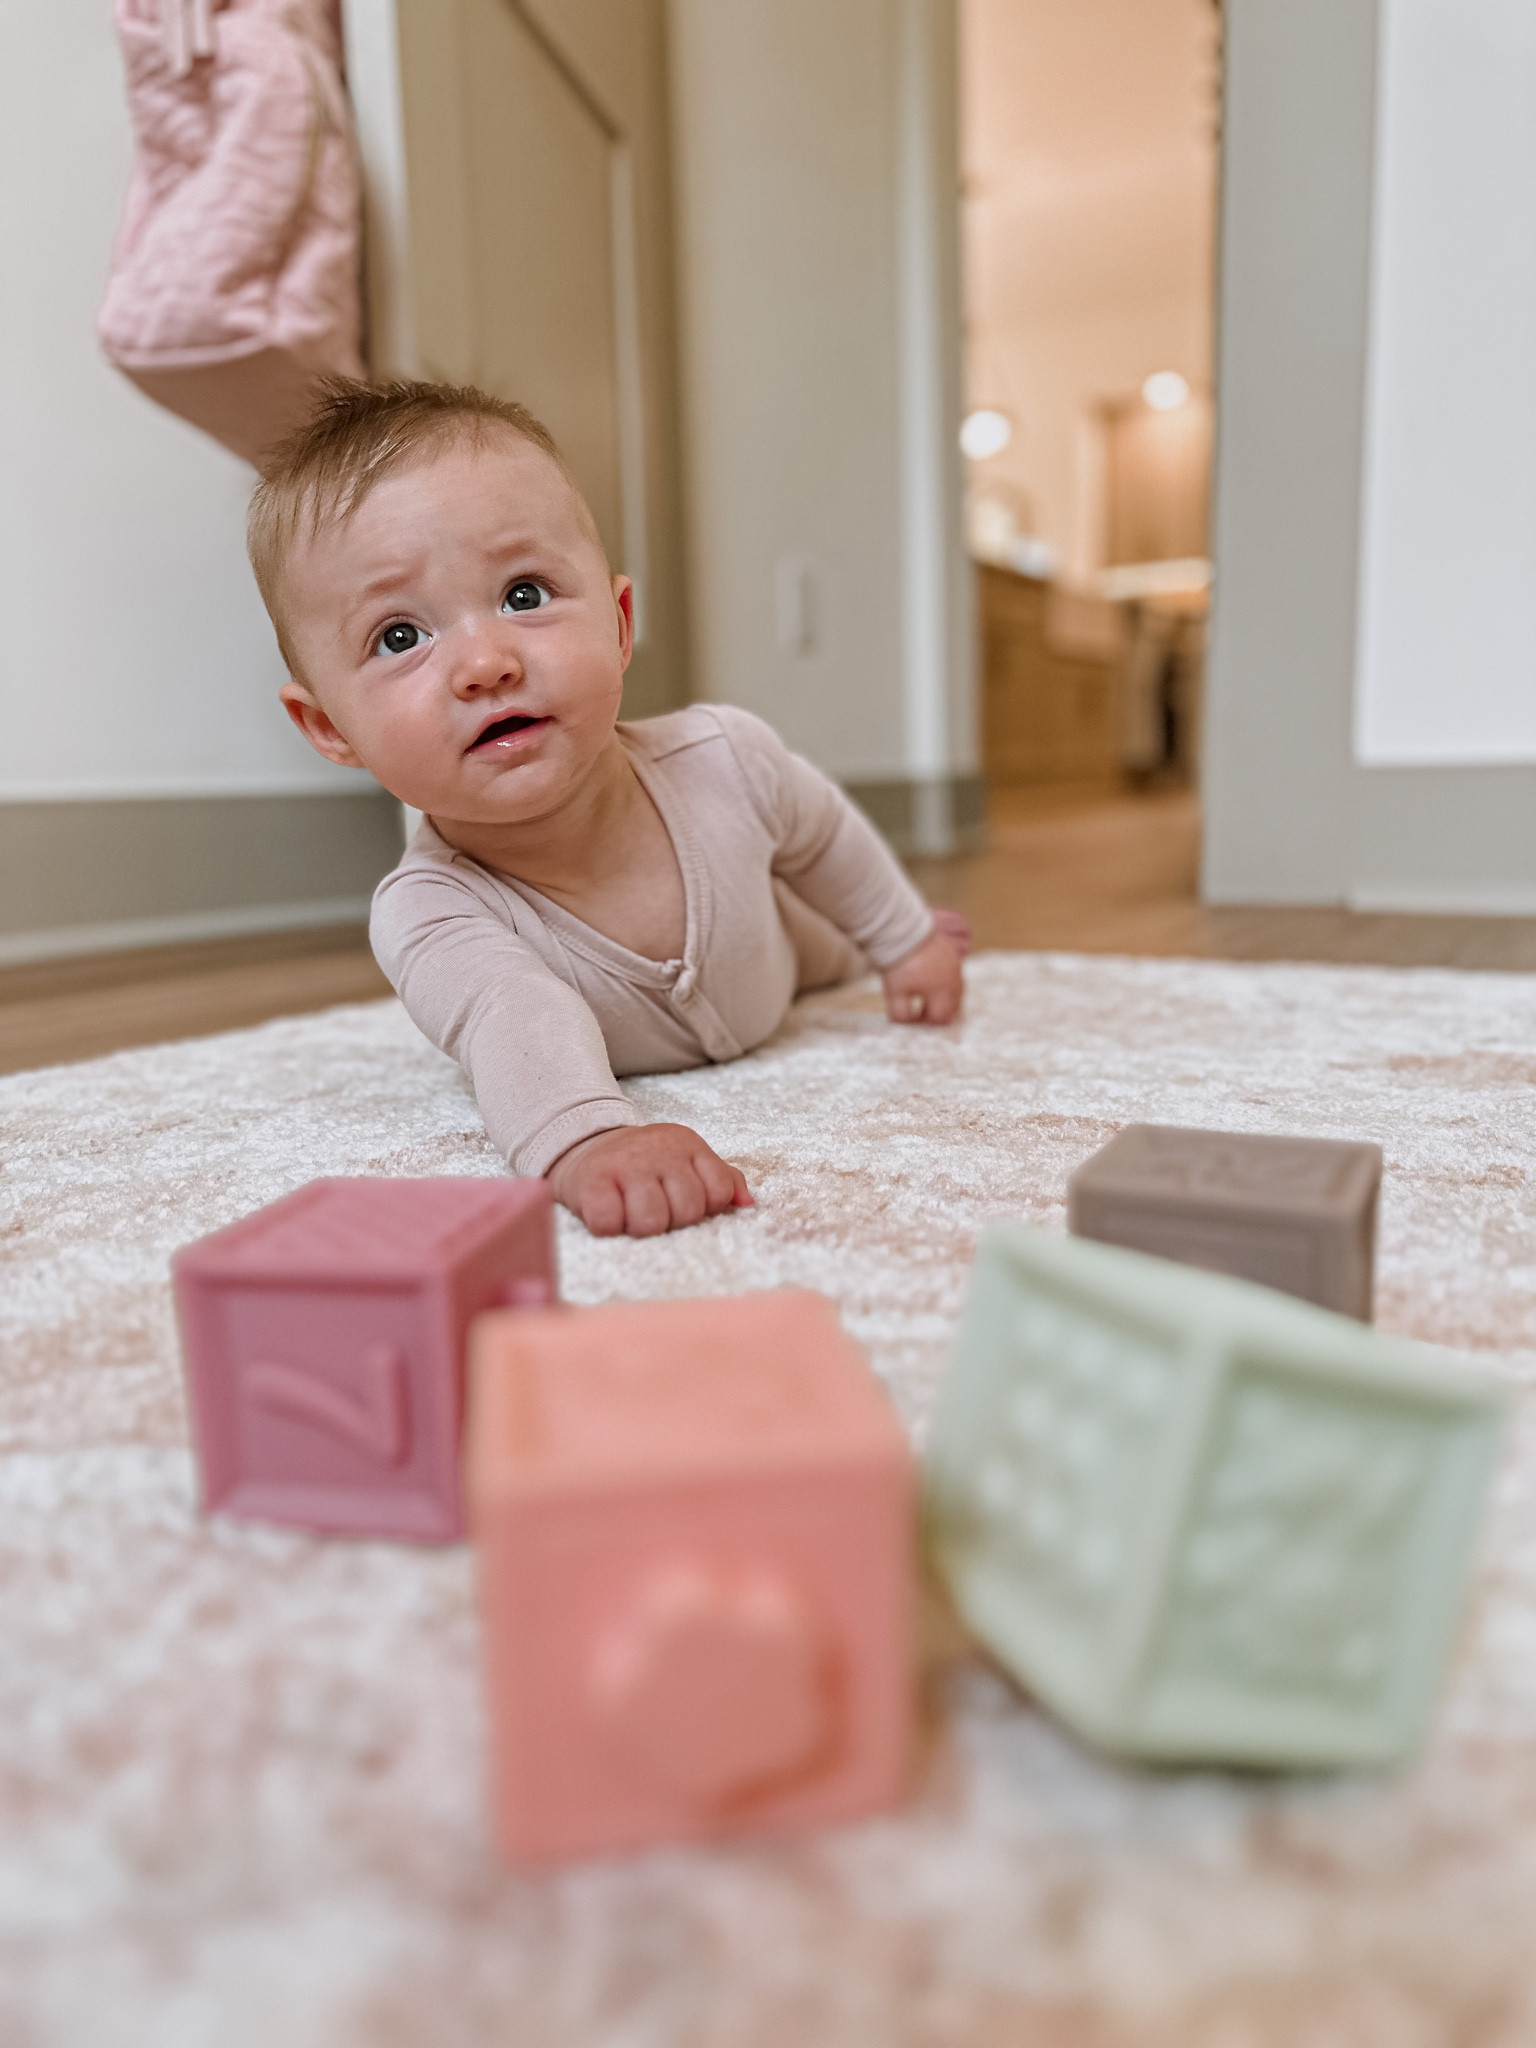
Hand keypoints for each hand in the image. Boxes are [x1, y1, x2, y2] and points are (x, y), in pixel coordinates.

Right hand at [546, 1122, 754, 1236]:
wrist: (585, 1145)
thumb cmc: (644, 1165)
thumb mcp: (687, 1162)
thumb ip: (722, 1180)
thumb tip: (747, 1205)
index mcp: (689, 1146)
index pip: (719, 1191)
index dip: (703, 1208)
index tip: (680, 1203)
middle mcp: (660, 1151)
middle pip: (687, 1211)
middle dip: (671, 1220)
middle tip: (652, 1209)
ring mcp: (626, 1164)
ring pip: (651, 1221)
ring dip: (639, 1227)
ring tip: (630, 1214)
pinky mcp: (592, 1181)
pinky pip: (609, 1223)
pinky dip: (608, 1228)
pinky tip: (607, 1214)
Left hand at [882, 921, 965, 1025]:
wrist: (901, 933)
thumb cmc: (898, 965)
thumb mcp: (895, 995)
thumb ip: (901, 1015)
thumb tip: (908, 1024)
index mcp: (943, 993)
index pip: (941, 1018)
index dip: (926, 1023)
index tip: (913, 1019)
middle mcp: (954, 981)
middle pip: (953, 1007)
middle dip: (938, 1014)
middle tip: (921, 1013)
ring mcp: (955, 967)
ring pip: (956, 992)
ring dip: (943, 999)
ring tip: (925, 998)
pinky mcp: (952, 954)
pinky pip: (954, 975)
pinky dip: (945, 983)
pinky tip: (929, 980)